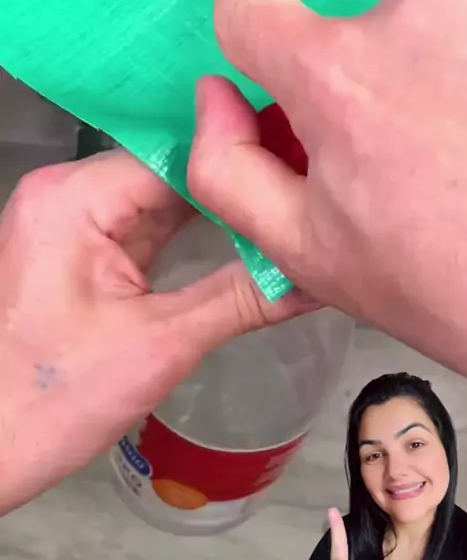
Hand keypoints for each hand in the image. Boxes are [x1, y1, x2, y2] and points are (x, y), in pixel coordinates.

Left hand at [0, 150, 312, 514]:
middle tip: (305, 191)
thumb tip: (320, 276)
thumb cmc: (54, 402)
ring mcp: (66, 217)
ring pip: (158, 197)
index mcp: (74, 197)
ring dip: (213, 209)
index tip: (304, 175)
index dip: (242, 163)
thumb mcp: (160, 347)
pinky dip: (185, 231)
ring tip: (283, 207)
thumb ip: (243, 300)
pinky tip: (236, 234)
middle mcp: (65, 190)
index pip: (177, 157)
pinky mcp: (73, 245)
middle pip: (168, 171)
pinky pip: (141, 223)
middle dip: (232, 186)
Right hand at [188, 0, 466, 380]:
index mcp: (336, 75)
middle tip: (386, 156)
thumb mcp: (302, 247)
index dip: (253, 56)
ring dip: (412, 77)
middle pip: (336, 29)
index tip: (287, 97)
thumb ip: (225, 166)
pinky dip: (460, 73)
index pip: (246, 8)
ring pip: (404, 30)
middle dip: (348, 83)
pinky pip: (458, 32)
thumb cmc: (432, 278)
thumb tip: (216, 98)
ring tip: (445, 151)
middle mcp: (410, 17)